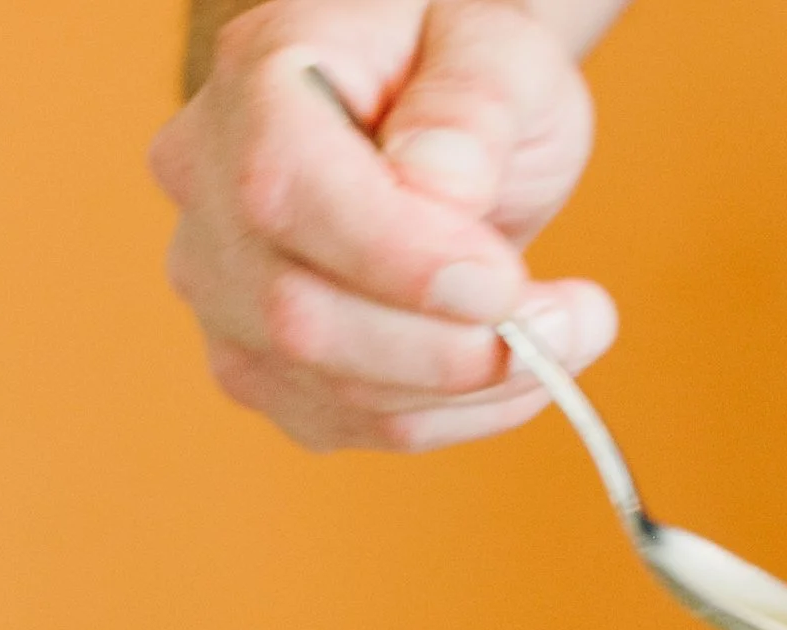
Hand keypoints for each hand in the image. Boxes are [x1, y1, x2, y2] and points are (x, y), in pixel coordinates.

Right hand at [149, 0, 616, 451]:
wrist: (437, 116)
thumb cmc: (458, 67)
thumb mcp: (493, 44)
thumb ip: (472, 100)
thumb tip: (443, 186)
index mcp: (254, 84)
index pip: (287, 193)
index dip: (401, 262)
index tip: (507, 281)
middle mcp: (208, 195)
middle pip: (303, 319)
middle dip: (458, 347)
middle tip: (577, 320)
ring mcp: (228, 295)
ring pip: (341, 394)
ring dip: (481, 389)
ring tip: (568, 331)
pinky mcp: (274, 372)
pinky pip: (368, 429)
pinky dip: (466, 416)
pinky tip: (520, 368)